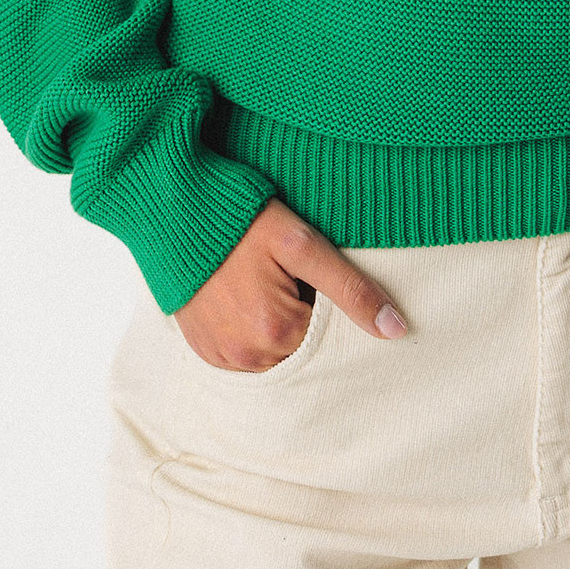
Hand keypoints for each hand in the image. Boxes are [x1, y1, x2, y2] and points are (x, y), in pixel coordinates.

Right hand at [173, 198, 410, 370]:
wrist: (172, 207)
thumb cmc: (240, 218)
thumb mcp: (301, 243)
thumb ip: (351, 289)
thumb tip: (397, 329)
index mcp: (276, 333)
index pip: (333, 344)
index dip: (334, 312)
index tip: (319, 282)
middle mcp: (247, 357)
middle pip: (305, 355)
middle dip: (310, 325)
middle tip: (294, 282)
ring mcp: (222, 358)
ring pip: (277, 361)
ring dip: (284, 335)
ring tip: (272, 288)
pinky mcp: (204, 352)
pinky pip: (246, 360)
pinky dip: (257, 338)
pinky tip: (252, 301)